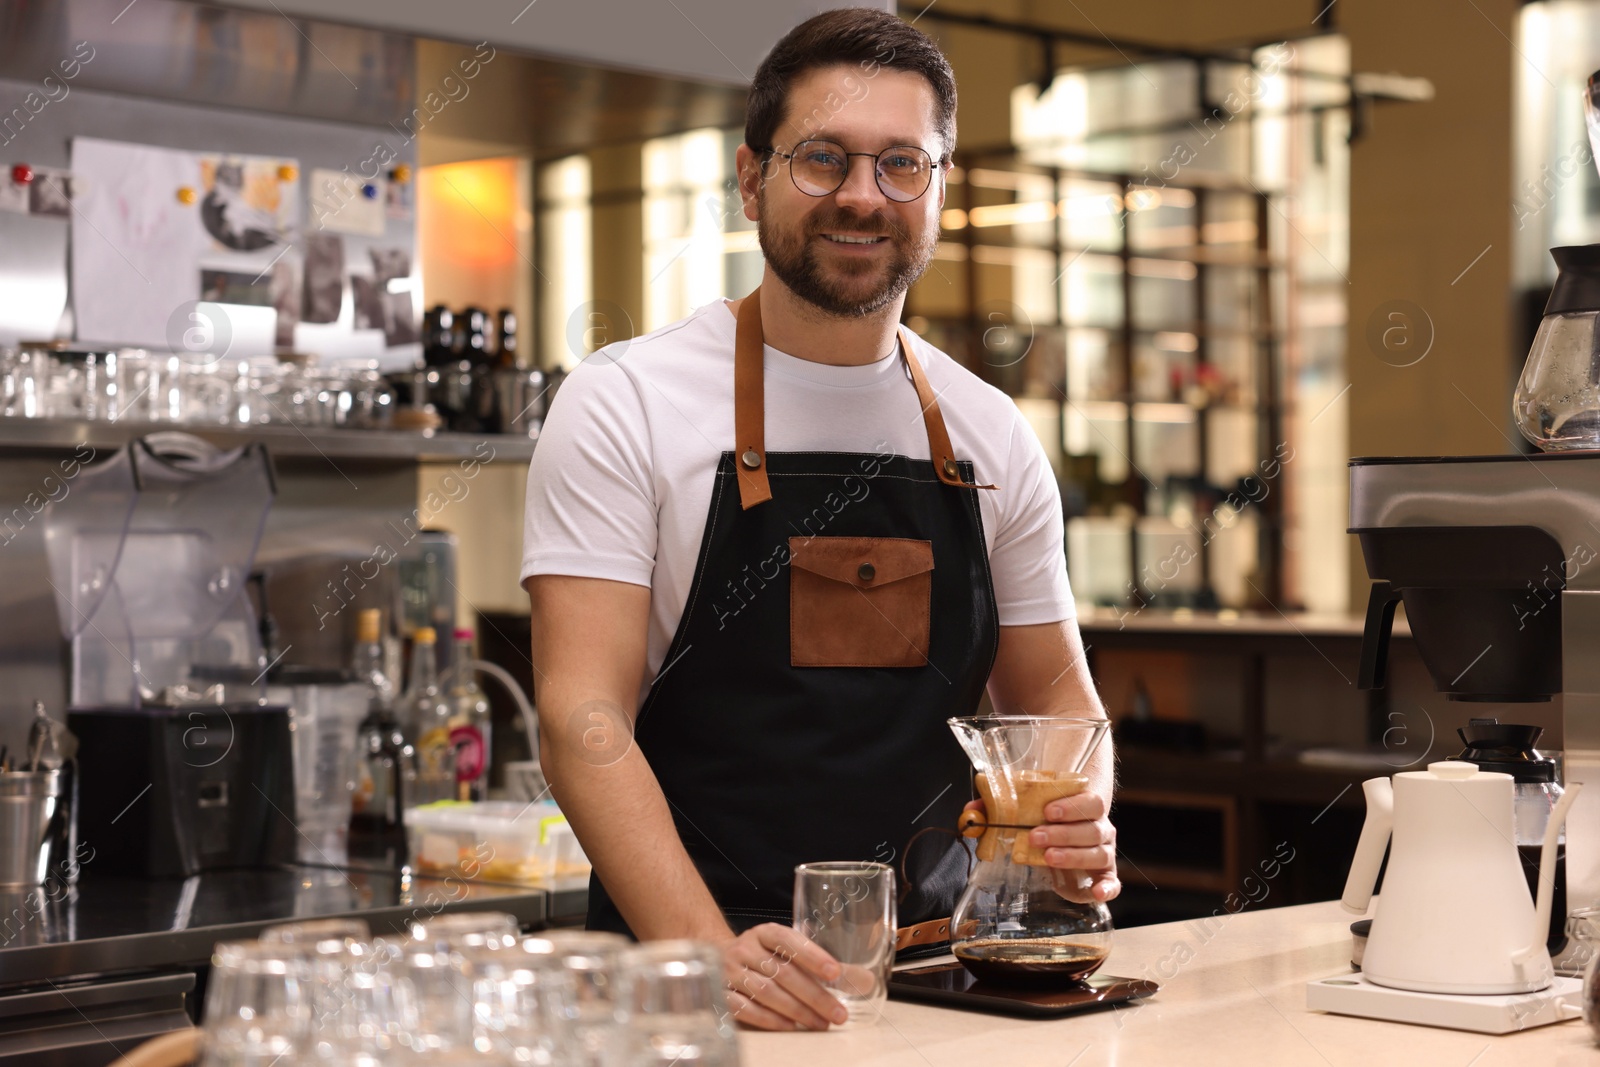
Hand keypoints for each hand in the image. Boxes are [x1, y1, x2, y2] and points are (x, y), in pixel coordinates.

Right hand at [719, 922, 848, 1031]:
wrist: (718, 959)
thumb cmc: (763, 956)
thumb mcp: (787, 951)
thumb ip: (822, 964)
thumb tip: (864, 980)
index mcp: (764, 933)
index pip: (789, 940)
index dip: (813, 956)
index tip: (836, 974)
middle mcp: (745, 949)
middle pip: (782, 972)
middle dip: (814, 995)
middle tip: (838, 1013)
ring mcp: (729, 972)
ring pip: (766, 992)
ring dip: (797, 1011)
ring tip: (820, 1023)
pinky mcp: (721, 994)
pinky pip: (745, 1009)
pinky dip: (769, 1019)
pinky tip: (791, 1027)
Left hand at [960, 795, 1120, 903]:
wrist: (1066, 836)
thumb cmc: (1046, 821)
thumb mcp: (1025, 811)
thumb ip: (998, 807)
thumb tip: (971, 809)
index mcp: (1086, 807)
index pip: (1091, 801)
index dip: (1071, 805)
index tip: (1047, 811)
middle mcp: (1100, 828)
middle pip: (1092, 828)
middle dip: (1063, 833)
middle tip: (1036, 836)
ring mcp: (1104, 851)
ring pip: (1099, 853)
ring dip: (1074, 855)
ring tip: (1048, 858)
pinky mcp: (1105, 875)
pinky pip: (1113, 882)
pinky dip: (1108, 888)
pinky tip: (1096, 893)